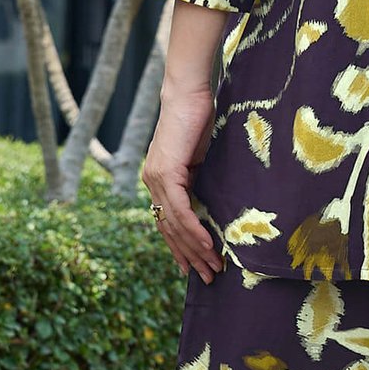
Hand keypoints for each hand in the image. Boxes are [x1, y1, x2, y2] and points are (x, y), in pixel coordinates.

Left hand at [142, 83, 224, 281]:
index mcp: (159, 179)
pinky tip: (206, 245)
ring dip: (195, 249)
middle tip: (208, 276)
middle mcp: (152, 182)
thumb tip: (216, 202)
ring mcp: (156, 178)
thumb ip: (201, 179)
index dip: (180, 247)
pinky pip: (180, 210)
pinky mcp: (166, 173)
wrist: (189, 93)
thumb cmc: (199, 118)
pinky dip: (193, 230)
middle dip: (189, 256)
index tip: (194, 266)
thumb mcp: (201, 157)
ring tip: (213, 267)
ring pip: (174, 224)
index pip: (167, 222)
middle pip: (169, 229)